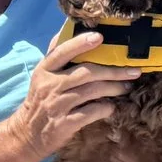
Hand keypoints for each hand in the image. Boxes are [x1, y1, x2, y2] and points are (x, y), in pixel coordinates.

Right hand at [4, 34, 138, 161]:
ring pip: (92, 91)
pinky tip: (111, 107)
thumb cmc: (41, 99)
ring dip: (113, 88)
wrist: (28, 134)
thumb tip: (67, 27)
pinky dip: (105, 108)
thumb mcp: (43, 75)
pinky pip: (91, 112)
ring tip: (126, 87)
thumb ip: (56, 54)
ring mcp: (57, 105)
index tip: (100, 37)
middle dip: (113, 71)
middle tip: (134, 71)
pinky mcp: (64, 124)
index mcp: (45, 70)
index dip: (80, 43)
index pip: (61, 52)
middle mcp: (50, 86)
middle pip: (86, 73)